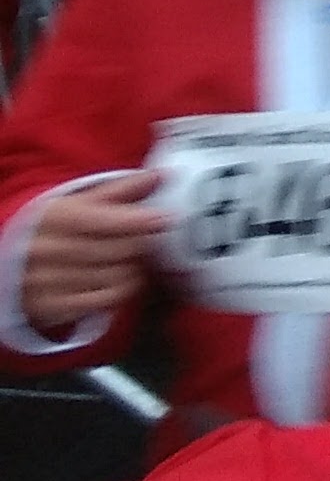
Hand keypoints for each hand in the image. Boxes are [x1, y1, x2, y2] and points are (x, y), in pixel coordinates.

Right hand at [18, 173, 163, 334]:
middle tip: (143, 239)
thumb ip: (120, 190)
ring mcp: (45, 281)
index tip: (164, 218)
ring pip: (115, 276)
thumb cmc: (57, 228)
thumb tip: (158, 175)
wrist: (14, 262)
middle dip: (139, 244)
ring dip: (133, 268)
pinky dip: (122, 290)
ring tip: (128, 259)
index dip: (137, 220)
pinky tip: (120, 279)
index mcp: (53, 217)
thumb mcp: (81, 202)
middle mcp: (44, 249)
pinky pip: (105, 300)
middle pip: (116, 249)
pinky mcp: (51, 306)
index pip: (103, 220)